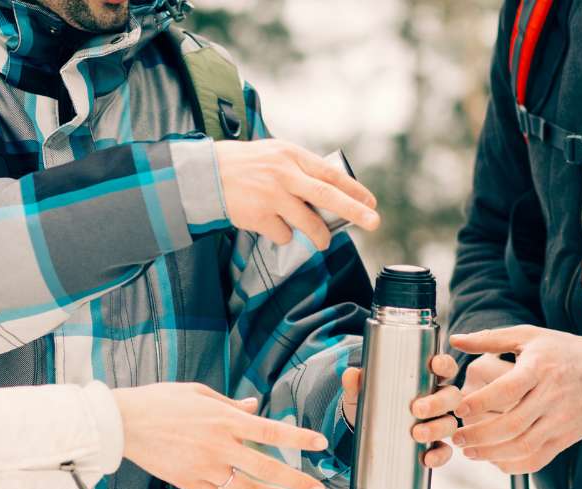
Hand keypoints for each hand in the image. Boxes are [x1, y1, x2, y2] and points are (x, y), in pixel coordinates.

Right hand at [115, 383, 329, 488]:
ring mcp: (204, 468)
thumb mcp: (199, 392)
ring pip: (246, 488)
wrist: (124, 423)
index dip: (298, 439)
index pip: (271, 432)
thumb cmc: (160, 401)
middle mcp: (219, 446)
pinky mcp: (189, 483)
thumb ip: (231, 404)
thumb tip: (255, 407)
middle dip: (297, 481)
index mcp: (224, 420)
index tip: (320, 444)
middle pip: (266, 467)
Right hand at [215, 139, 380, 249]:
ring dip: (319, 236)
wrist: (207, 174)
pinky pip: (284, 235)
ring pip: (308, 223)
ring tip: (322, 241)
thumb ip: (301, 169)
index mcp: (292, 156)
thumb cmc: (246, 165)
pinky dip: (284, 235)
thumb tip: (332, 193)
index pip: (330, 174)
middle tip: (373, 222)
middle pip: (327, 196)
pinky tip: (273, 226)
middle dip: (354, 211)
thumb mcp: (276, 154)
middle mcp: (284, 174)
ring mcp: (272, 196)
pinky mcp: (259, 216)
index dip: (354, 190)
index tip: (371, 203)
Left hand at [339, 354, 461, 468]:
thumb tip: (351, 374)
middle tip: (417, 409)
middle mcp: (438, 400)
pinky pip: (445, 451)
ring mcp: (439, 423)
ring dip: (437, 429)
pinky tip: (427, 458)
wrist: (366, 433)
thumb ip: (356, 383)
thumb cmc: (373, 403)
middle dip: (438, 402)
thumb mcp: (362, 392)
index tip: (435, 365)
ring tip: (417, 434)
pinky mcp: (435, 446)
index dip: (445, 364)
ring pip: (450, 424)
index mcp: (427, 380)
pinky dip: (439, 455)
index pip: (444, 368)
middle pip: (451, 397)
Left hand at [448, 326, 581, 473]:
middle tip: (457, 437)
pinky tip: (494, 459)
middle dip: (479, 435)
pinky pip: (537, 459)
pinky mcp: (566, 438)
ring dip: (491, 453)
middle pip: (513, 424)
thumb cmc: (560, 350)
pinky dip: (513, 465)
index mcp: (539, 368)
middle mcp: (552, 396)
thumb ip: (490, 338)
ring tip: (468, 451)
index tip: (459, 408)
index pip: (508, 389)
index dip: (481, 402)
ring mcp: (561, 420)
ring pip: (523, 446)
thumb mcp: (528, 336)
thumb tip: (455, 340)